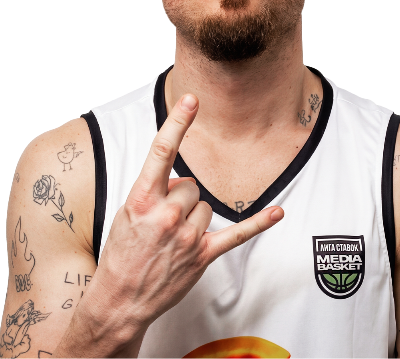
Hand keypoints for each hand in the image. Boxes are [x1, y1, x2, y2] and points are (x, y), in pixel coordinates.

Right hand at [83, 93, 283, 343]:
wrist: (121, 299)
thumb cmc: (122, 252)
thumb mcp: (127, 213)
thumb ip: (155, 191)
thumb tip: (183, 181)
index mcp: (142, 200)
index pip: (162, 152)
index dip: (177, 123)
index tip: (191, 100)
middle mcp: (167, 215)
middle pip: (191, 184)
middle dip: (179, 198)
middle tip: (163, 222)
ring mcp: (188, 236)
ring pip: (205, 205)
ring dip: (193, 217)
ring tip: (174, 238)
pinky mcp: (204, 254)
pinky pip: (237, 233)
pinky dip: (259, 223)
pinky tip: (278, 212)